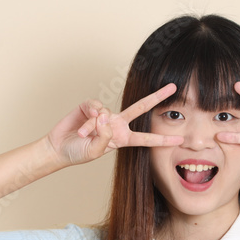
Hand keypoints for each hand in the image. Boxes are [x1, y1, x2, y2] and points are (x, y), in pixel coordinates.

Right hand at [45, 83, 184, 166]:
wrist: (58, 147)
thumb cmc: (78, 153)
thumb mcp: (94, 152)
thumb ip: (103, 137)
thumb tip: (106, 117)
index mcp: (122, 138)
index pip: (146, 139)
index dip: (163, 139)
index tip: (180, 139)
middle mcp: (116, 124)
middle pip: (141, 108)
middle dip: (157, 97)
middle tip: (173, 87)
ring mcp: (104, 114)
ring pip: (106, 113)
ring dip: (93, 126)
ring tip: (83, 136)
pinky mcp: (90, 107)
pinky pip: (94, 107)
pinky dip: (87, 117)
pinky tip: (81, 125)